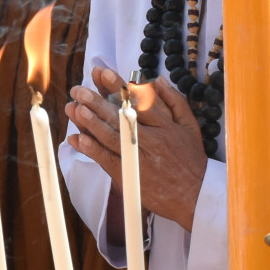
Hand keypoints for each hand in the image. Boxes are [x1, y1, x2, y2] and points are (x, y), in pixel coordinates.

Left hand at [65, 65, 207, 228]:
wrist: (196, 196)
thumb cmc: (191, 159)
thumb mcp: (190, 126)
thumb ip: (174, 101)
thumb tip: (156, 80)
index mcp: (165, 125)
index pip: (138, 101)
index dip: (118, 86)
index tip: (102, 73)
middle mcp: (152, 139)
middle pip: (121, 117)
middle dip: (96, 101)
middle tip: (78, 90)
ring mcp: (140, 158)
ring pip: (111, 136)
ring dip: (90, 122)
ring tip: (74, 108)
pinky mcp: (131, 176)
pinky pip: (108, 160)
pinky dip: (92, 149)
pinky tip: (77, 139)